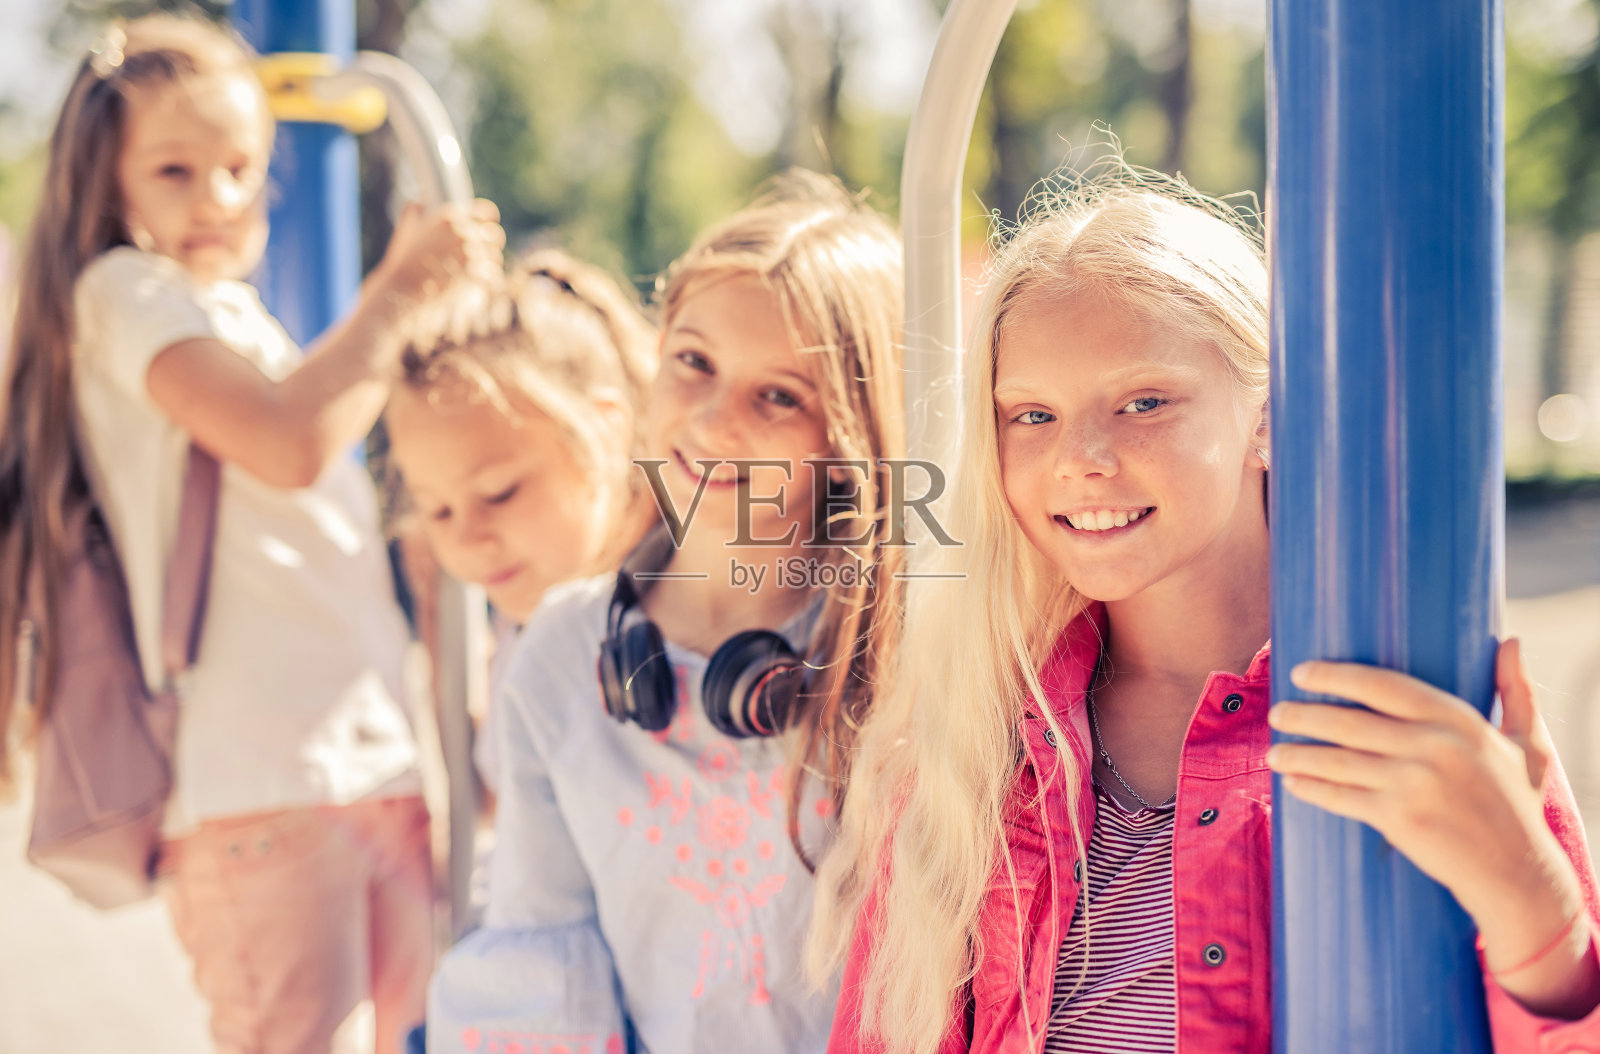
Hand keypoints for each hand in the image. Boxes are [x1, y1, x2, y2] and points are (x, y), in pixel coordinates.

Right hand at [369, 198, 504, 307]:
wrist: (402, 289)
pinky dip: (490, 281)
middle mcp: (464, 233)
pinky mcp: (476, 276)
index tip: (487, 226)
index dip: (489, 219)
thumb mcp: (406, 229)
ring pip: (495, 257)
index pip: (486, 211)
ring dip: (490, 263)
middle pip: (495, 234)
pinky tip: (483, 284)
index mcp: (451, 217)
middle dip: (492, 243)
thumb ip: (413, 211)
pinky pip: (494, 275)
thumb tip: (417, 202)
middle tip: (484, 251)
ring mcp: (471, 254)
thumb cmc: (402, 261)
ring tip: (480, 270)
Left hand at [1268, 641, 1597, 1015]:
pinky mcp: (1398, 818)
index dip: (1335, 675)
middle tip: (1277, 712)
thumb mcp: (1528, 744)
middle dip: (1303, 714)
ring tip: (1274, 751)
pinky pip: (1340, 796)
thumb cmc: (1517, 806)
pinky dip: (1311, 788)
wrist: (1518, 874)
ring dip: (1297, 753)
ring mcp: (1413, 782)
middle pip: (1349, 720)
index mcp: (1458, 720)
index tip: (1302, 672)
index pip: (1382, 684)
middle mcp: (1433, 746)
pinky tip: (1292, 782)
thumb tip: (1511, 640)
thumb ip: (1517, 690)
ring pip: (1336, 759)